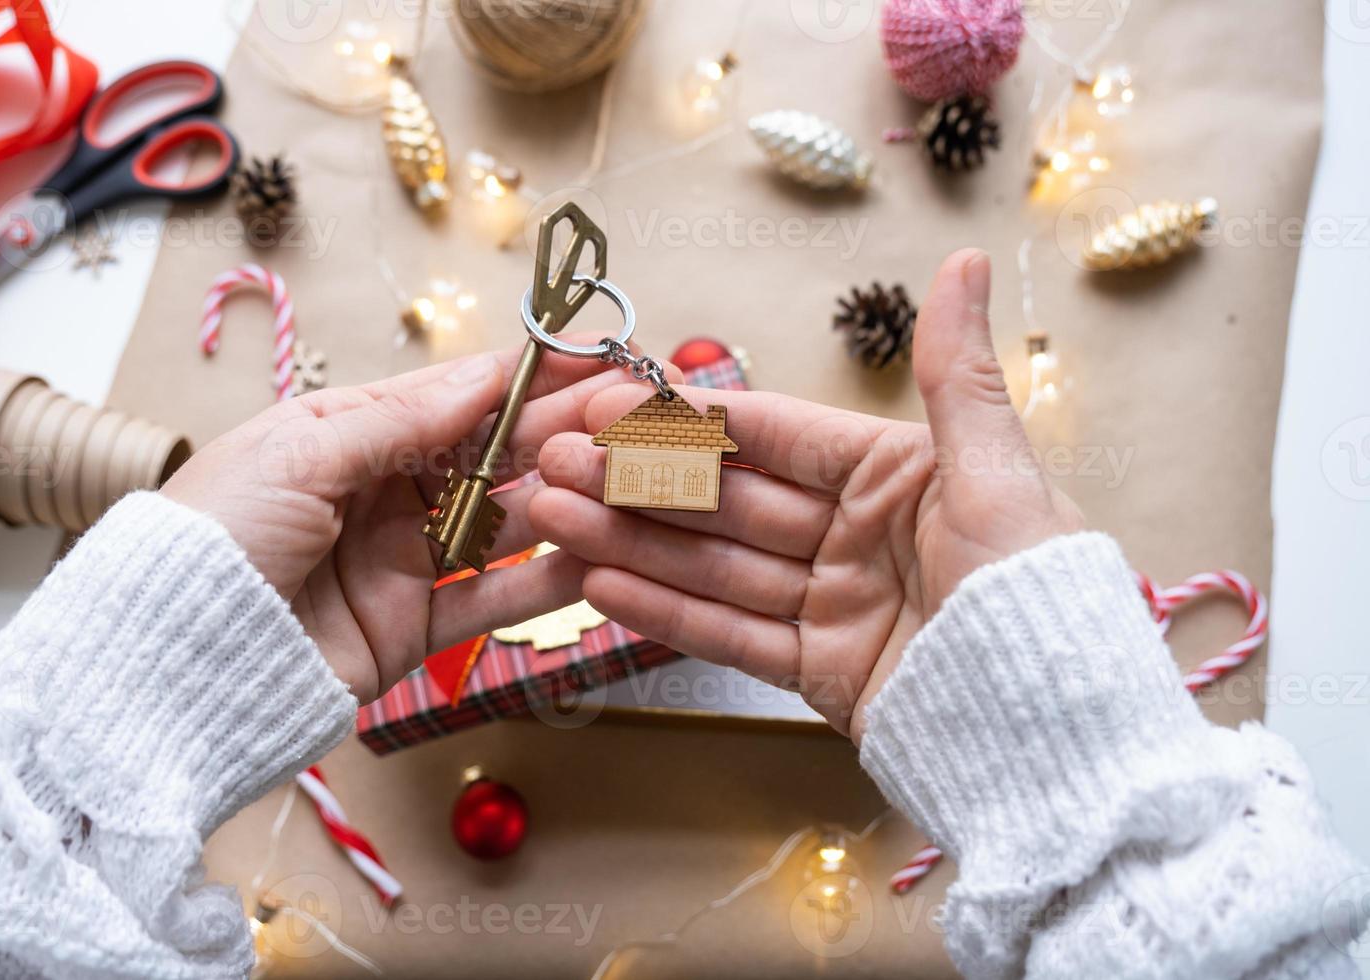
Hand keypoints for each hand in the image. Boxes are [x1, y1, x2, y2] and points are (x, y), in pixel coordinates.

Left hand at [162, 342, 676, 702]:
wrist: (177, 662)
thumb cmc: (217, 536)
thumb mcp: (300, 453)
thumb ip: (400, 420)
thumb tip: (483, 376)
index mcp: (347, 432)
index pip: (456, 394)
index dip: (527, 372)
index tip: (595, 351)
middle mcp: (383, 491)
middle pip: (492, 454)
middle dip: (563, 430)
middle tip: (635, 412)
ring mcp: (402, 560)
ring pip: (504, 524)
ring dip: (566, 501)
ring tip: (628, 480)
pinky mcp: (414, 628)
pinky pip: (493, 600)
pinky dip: (545, 584)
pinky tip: (600, 561)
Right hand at [528, 250, 1081, 742]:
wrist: (1059, 746)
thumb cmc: (1038, 599)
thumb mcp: (997, 476)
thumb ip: (954, 374)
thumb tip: (967, 258)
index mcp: (897, 474)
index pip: (770, 434)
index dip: (685, 418)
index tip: (607, 404)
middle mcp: (858, 533)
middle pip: (727, 499)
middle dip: (635, 481)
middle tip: (550, 465)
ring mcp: (835, 603)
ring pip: (715, 564)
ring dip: (630, 541)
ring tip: (552, 520)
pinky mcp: (821, 672)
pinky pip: (731, 633)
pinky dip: (667, 611)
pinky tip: (602, 585)